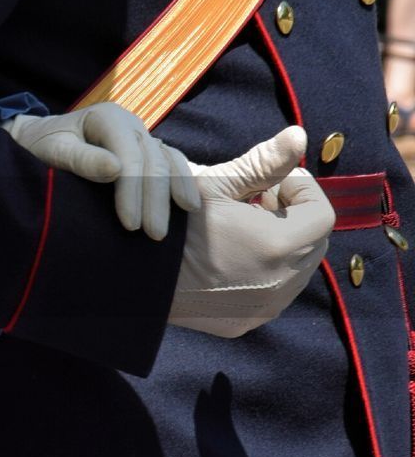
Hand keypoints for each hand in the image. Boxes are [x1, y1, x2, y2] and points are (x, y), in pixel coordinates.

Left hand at [4, 102, 198, 239]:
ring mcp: (141, 134)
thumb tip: (116, 170)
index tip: (130, 224)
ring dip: (174, 193)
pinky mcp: (145, 148)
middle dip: (155, 199)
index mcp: (108, 118)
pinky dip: (182, 182)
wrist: (39, 138)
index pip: (130, 155)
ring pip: (167, 161)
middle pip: (152, 160)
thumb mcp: (53, 150)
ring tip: (174, 224)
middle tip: (154, 235)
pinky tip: (188, 206)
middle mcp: (130, 122)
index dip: (133, 190)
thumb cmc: (42, 145)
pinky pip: (172, 162)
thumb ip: (81, 159)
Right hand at [168, 126, 334, 337]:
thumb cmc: (171, 222)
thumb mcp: (214, 185)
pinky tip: (233, 256)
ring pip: (297, 269)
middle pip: (315, 242)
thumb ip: (264, 162)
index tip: (274, 182)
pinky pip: (274, 292)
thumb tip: (300, 135)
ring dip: (283, 245)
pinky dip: (266, 271)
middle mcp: (281, 283)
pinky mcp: (247, 321)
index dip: (302, 191)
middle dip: (294, 217)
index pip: (322, 214)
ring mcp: (265, 307)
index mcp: (278, 245)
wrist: (134, 274)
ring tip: (245, 229)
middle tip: (259, 201)